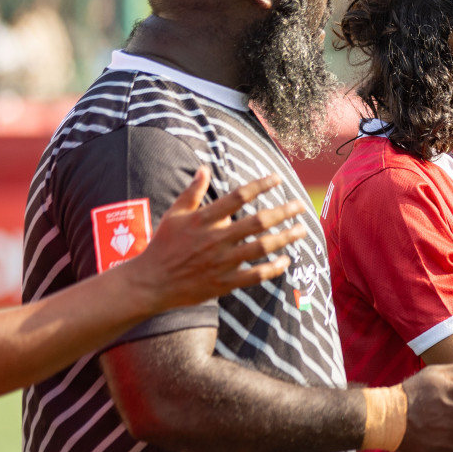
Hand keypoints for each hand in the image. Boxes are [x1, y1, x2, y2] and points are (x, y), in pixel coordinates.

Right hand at [123, 168, 307, 313]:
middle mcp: (215, 239)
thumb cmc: (163, 245)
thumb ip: (192, 192)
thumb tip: (204, 168)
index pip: (238, 197)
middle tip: (300, 206)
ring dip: (285, 238)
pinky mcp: (224, 282)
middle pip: (257, 222)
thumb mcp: (174, 215)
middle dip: (283, 212)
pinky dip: (273, 268)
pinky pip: (255, 274)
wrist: (151, 282)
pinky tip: (286, 260)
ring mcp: (221, 262)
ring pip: (261, 247)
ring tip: (301, 230)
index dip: (260, 185)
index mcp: (203, 219)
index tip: (278, 178)